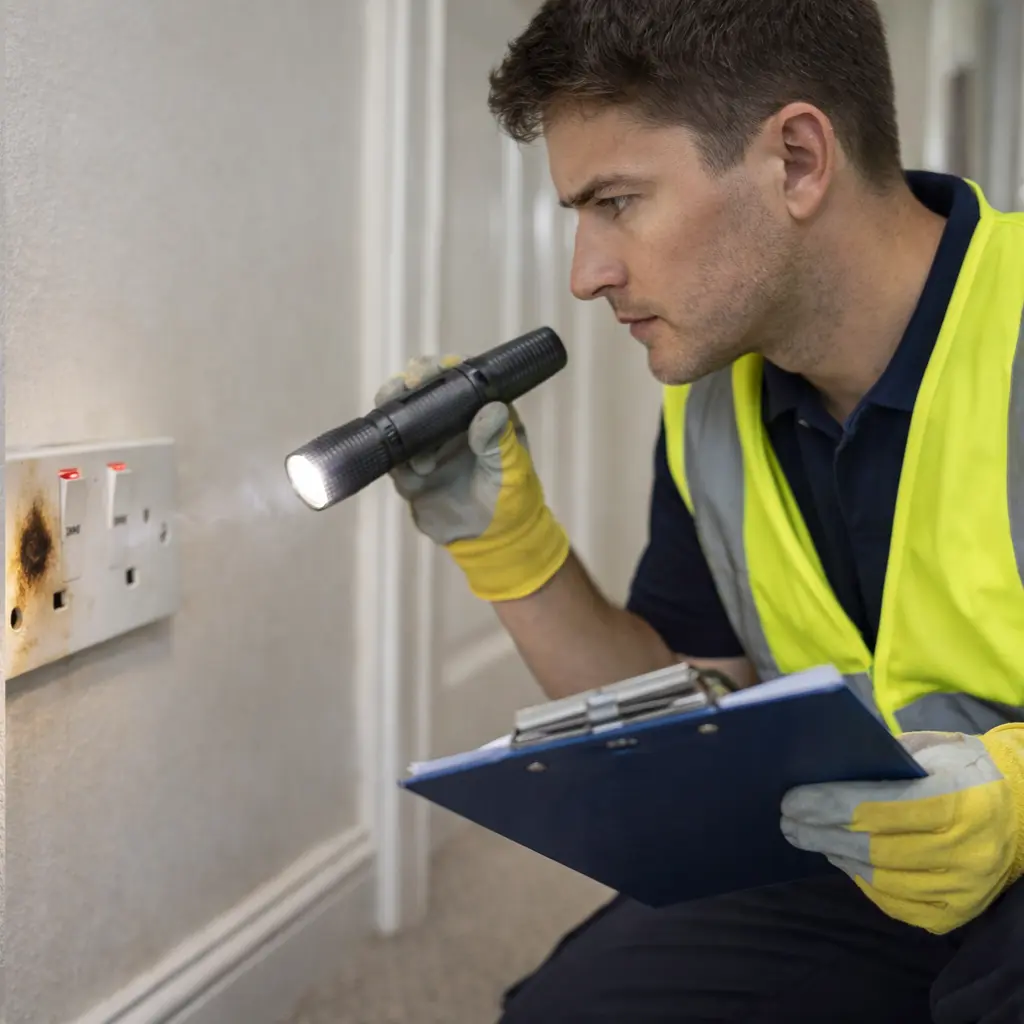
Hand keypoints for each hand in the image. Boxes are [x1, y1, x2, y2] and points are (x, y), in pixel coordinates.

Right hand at [374, 354, 569, 601]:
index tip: (436, 368)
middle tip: (406, 386)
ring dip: (396, 418)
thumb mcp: (512, 472)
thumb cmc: (512, 501)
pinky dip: (394, 458)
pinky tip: (412, 470)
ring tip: (405, 433)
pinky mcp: (409, 471)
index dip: (445, 367)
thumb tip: (491, 410)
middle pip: (422, 391)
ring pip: (401, 419)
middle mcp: (451, 424)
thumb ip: (501, 442)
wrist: (492, 543)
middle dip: (410, 384)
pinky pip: (392, 456)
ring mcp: (427, 445)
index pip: (460, 379)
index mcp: (482, 413)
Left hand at [781, 726, 1023, 933]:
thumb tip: (821, 769)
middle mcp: (965, 848)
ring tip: (810, 838)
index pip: (877, 806)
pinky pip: (896, 904)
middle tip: (787, 824)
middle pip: (872, 847)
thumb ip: (882, 759)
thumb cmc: (962, 768)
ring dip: (837, 857)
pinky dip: (864, 882)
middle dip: (820, 833)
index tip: (791, 801)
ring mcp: (963, 887)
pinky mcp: (957, 912)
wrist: (1022, 810)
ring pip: (880, 878)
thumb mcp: (930, 749)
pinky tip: (845, 861)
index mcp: (958, 799)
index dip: (828, 804)